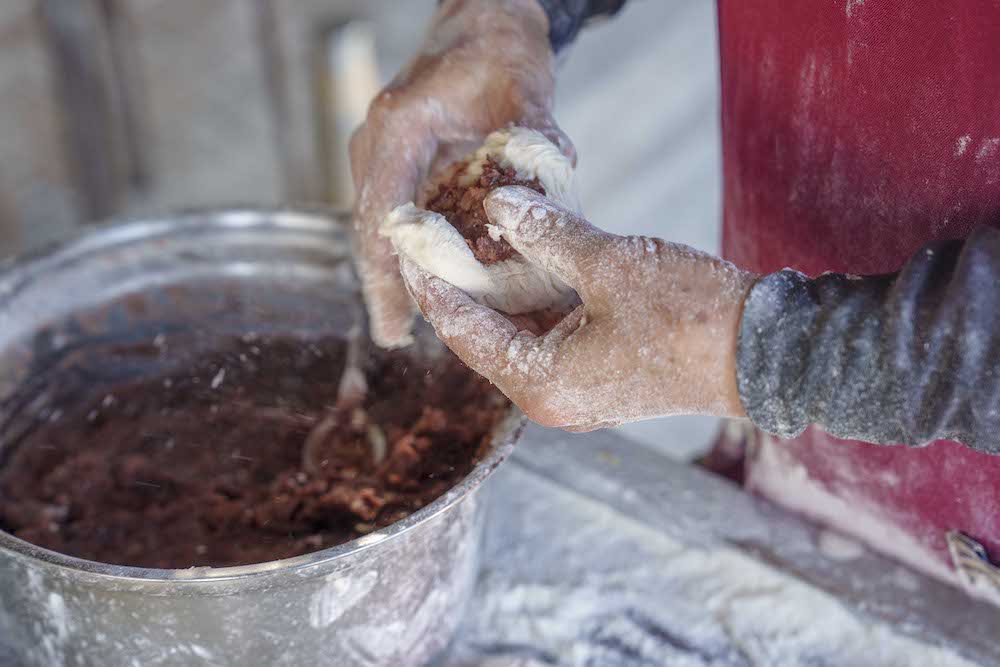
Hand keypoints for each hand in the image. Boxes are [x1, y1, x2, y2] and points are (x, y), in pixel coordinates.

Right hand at [350, 0, 571, 347]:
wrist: (482, 19)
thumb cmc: (500, 49)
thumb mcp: (525, 89)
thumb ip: (538, 136)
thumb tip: (558, 182)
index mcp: (400, 128)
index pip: (382, 213)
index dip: (387, 273)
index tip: (396, 320)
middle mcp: (379, 142)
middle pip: (370, 227)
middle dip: (384, 283)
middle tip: (397, 335)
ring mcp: (382, 150)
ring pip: (377, 223)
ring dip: (393, 269)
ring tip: (406, 322)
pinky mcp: (397, 158)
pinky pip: (393, 210)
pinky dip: (408, 246)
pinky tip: (427, 278)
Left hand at [400, 186, 757, 430]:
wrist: (768, 351)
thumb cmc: (692, 315)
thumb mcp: (609, 263)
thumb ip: (546, 234)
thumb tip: (499, 205)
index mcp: (541, 383)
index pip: (466, 333)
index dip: (435, 287)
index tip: (410, 251)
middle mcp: (551, 398)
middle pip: (488, 338)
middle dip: (466, 287)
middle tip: (439, 240)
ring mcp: (579, 391)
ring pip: (521, 335)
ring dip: (504, 291)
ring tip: (479, 241)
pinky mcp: (602, 376)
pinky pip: (553, 337)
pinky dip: (539, 302)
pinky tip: (531, 260)